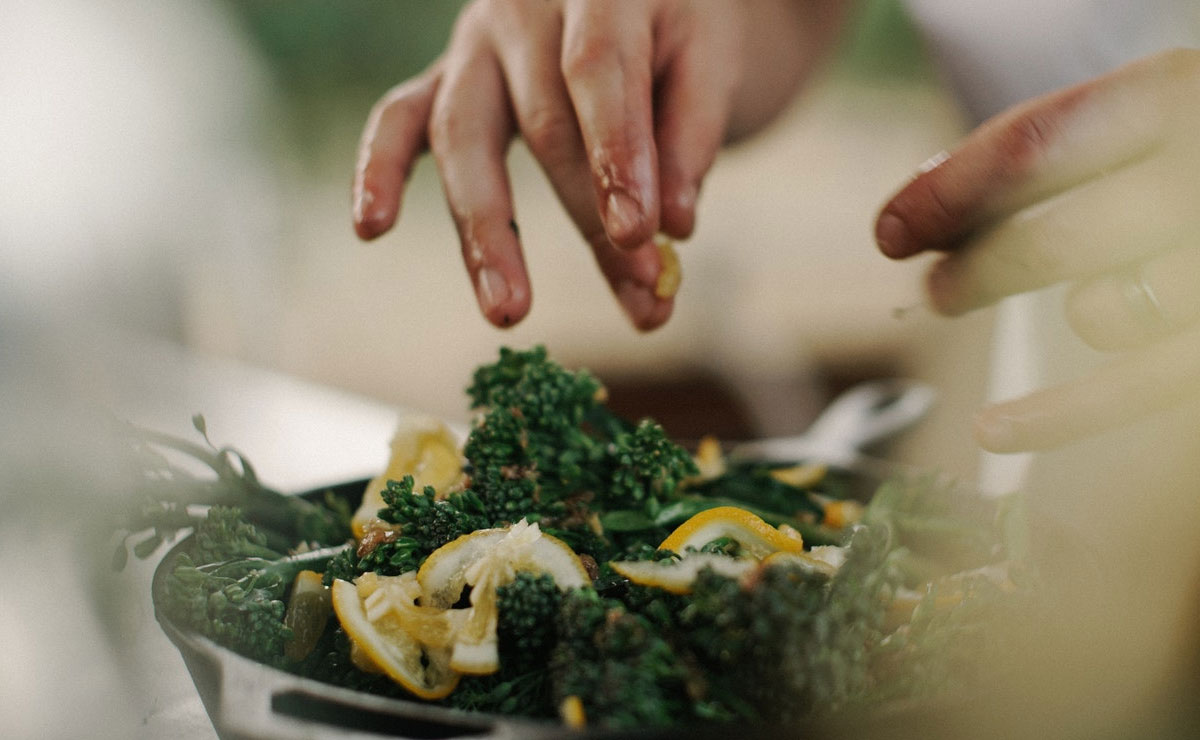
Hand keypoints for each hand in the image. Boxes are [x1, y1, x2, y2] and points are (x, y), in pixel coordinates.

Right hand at [352, 0, 844, 329]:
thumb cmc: (677, 27)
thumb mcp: (708, 59)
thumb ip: (691, 137)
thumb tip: (673, 227)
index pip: (598, 70)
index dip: (617, 155)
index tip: (641, 235)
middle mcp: (523, 4)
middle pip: (542, 121)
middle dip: (588, 218)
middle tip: (639, 295)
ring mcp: (473, 41)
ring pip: (462, 134)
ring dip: (486, 231)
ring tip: (507, 311)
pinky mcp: (445, 76)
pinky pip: (399, 119)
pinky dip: (380, 170)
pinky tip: (369, 227)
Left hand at [875, 49, 1199, 451]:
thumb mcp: (1153, 118)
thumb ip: (1051, 148)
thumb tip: (918, 197)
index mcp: (1176, 97)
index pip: (1029, 148)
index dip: (944, 194)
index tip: (891, 230)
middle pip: (1050, 240)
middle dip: (975, 271)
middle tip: (935, 292)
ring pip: (1102, 313)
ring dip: (1071, 317)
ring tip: (1082, 309)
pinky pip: (1135, 390)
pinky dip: (1056, 415)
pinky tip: (993, 428)